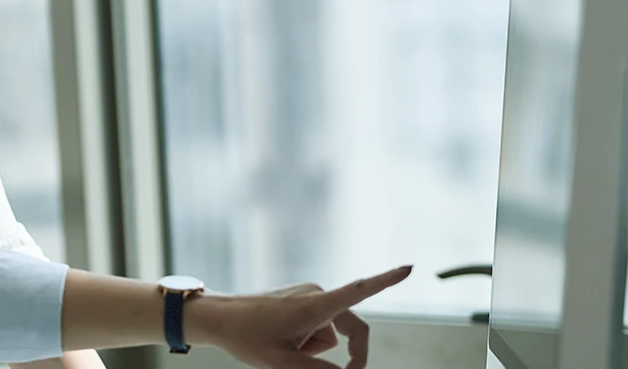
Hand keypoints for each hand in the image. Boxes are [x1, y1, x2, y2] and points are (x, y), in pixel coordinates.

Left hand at [186, 266, 412, 368]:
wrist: (217, 318)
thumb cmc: (247, 338)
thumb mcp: (284, 364)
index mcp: (316, 305)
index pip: (359, 290)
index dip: (387, 281)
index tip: (411, 267)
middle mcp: (316, 295)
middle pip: (352, 329)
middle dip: (350, 356)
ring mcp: (307, 296)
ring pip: (330, 334)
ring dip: (315, 349)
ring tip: (281, 346)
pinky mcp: (299, 300)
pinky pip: (316, 328)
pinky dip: (306, 340)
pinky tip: (279, 339)